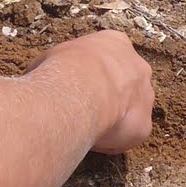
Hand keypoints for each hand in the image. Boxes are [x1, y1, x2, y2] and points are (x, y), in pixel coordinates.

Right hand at [29, 30, 153, 153]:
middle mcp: (138, 67)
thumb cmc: (61, 69)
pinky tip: (92, 141)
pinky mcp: (144, 125)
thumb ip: (56, 69)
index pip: (108, 60)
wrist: (79, 91)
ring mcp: (145, 97)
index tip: (76, 88)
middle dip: (108, 97)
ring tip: (86, 127)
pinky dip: (111, 142)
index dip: (91, 75)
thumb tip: (39, 82)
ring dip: (112, 120)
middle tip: (83, 110)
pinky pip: (128, 137)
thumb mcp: (49, 58)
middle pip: (126, 84)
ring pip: (130, 112)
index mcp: (116, 44)